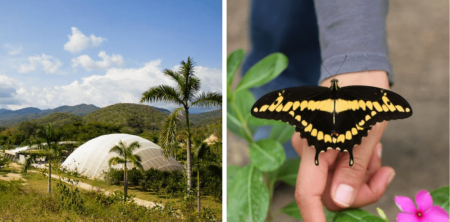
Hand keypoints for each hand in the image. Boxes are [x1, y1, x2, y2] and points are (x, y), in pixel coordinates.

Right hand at [294, 70, 395, 221]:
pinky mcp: (320, 145)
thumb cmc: (362, 96)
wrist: (356, 70)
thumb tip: (340, 200)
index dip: (315, 218)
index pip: (308, 193)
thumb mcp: (367, 134)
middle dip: (361, 190)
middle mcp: (308, 150)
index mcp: (315, 146)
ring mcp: (313, 148)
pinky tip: (370, 149)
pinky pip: (338, 168)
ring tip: (378, 153)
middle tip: (385, 174)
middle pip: (330, 191)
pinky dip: (357, 165)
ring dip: (363, 174)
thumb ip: (353, 169)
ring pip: (337, 181)